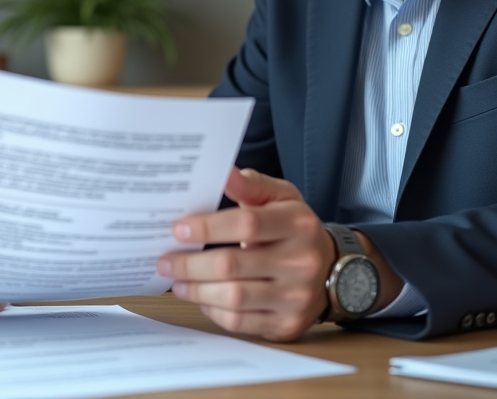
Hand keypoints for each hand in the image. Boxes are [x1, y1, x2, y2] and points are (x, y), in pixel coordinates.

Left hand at [155, 168, 334, 340]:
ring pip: (233, 297)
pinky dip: (213, 310)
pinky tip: (201, 297)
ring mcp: (295, 297)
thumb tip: (225, 172)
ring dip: (196, 290)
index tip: (179, 230)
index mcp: (298, 225)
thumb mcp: (281, 198)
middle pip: (232, 265)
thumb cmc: (295, 229)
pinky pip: (240, 323)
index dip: (208, 227)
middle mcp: (300, 263)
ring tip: (177, 280)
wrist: (332, 271)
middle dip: (190, 264)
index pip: (246, 224)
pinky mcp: (286, 325)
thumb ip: (251, 185)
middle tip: (165, 260)